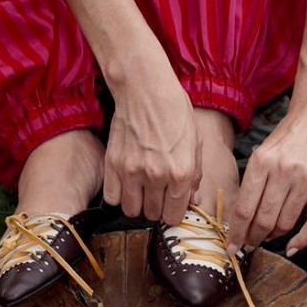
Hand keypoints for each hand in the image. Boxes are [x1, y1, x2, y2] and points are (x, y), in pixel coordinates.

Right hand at [103, 50, 201, 225]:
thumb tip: (192, 199)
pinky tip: (126, 184)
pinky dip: (118, 195)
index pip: (174, 215)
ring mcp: (131, 171)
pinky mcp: (113, 163)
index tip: (170, 208)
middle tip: (157, 195)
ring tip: (141, 191)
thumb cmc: (174, 111)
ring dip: (137, 204)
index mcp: (180, 172)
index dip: (173, 214)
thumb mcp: (195, 143)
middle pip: (153, 214)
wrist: (146, 90)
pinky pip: (112, 198)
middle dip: (156, 208)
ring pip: (131, 210)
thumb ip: (194, 175)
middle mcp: (156, 176)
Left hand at [227, 102, 306, 256]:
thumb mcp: (262, 152)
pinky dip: (302, 240)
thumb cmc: (287, 137)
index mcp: (262, 161)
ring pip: (285, 223)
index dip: (236, 233)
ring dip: (273, 237)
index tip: (232, 245)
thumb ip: (253, 181)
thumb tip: (241, 217)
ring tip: (267, 238)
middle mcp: (283, 171)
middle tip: (248, 244)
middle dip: (252, 238)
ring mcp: (306, 180)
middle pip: (263, 219)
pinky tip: (292, 247)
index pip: (244, 208)